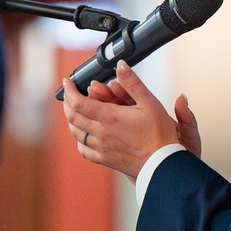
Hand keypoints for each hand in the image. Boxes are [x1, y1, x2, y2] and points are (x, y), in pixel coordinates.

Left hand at [62, 60, 200, 177]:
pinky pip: (84, 150)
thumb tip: (120, 66)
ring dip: (71, 120)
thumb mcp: (149, 102)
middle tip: (68, 94)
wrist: (163, 164)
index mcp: (109, 117)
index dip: (69, 90)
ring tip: (73, 111)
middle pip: (72, 117)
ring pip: (76, 133)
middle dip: (67, 103)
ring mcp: (101, 148)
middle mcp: (101, 133)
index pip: (78, 102)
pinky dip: (79, 140)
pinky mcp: (105, 159)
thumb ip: (132, 83)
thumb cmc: (160, 134)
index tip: (68, 82)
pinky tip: (83, 135)